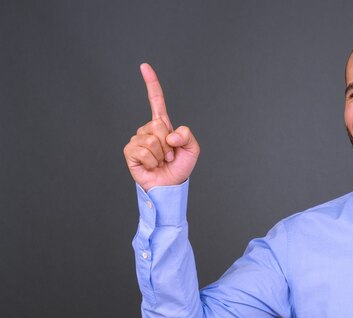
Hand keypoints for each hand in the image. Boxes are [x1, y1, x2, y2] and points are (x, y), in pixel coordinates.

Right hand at [124, 63, 199, 190]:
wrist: (170, 186)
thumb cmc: (179, 167)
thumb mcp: (192, 149)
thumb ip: (187, 136)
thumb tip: (170, 134)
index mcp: (163, 125)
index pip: (156, 101)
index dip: (151, 84)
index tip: (144, 66)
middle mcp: (148, 129)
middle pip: (158, 124)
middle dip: (168, 144)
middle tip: (169, 156)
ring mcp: (138, 139)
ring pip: (152, 139)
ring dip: (161, 155)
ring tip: (161, 162)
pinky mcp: (130, 152)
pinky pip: (144, 150)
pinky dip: (152, 161)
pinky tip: (151, 166)